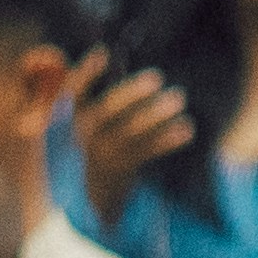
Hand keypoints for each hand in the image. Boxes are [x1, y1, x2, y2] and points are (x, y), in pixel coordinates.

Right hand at [70, 64, 199, 215]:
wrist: (87, 203)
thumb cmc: (91, 155)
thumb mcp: (83, 129)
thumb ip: (97, 102)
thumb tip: (117, 64)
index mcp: (71, 120)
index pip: (72, 92)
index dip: (86, 73)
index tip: (103, 54)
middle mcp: (83, 136)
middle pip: (106, 110)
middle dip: (131, 93)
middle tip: (158, 77)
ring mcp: (100, 156)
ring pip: (129, 131)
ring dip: (155, 113)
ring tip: (179, 98)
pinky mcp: (120, 172)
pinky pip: (145, 152)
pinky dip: (167, 139)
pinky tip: (186, 129)